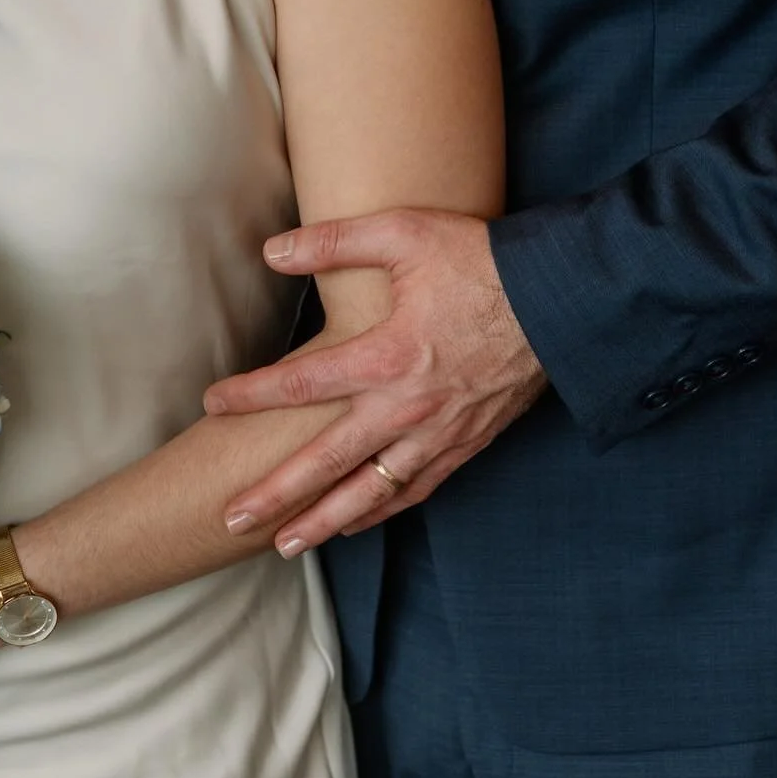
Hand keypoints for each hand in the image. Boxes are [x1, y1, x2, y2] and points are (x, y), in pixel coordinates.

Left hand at [206, 210, 546, 553]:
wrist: (563, 298)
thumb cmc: (482, 260)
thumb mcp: (405, 232)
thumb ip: (334, 242)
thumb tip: (272, 251)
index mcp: (387, 356)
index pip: (301, 383)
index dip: (251, 395)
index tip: (213, 404)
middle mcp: (407, 407)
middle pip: (325, 461)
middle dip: (275, 493)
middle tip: (230, 518)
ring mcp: (438, 433)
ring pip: (369, 491)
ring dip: (323, 520)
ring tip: (283, 545)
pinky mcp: (467, 444)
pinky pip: (414, 490)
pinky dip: (380, 511)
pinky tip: (354, 524)